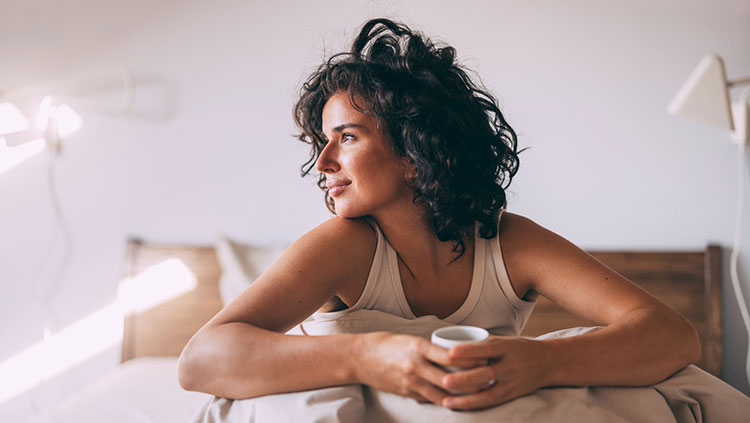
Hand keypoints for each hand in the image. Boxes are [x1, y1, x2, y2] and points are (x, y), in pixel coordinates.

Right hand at [354, 332, 486, 404]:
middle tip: (489, 380)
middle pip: (451, 378)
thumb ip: (430, 348)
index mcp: (418, 347)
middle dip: (472, 381)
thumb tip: (455, 353)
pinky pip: (430, 399)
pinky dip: (444, 400)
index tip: (485, 358)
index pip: (450, 355)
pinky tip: (457, 400)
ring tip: (478, 394)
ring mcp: (411, 382)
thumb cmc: (386, 344)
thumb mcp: (410, 339)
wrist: (359, 357)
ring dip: (462, 396)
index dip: (470, 359)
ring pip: (443, 394)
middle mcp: (416, 365)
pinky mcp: (407, 393)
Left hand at [439, 336, 549, 409]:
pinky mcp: (512, 395)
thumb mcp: (504, 341)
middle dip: (464, 379)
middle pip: (486, 374)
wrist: (548, 362)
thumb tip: (450, 344)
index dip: (469, 350)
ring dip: (466, 399)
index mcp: (506, 347)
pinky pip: (492, 402)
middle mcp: (510, 366)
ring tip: (446, 401)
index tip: (450, 352)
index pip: (486, 349)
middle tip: (444, 380)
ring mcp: (511, 382)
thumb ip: (482, 344)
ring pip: (488, 394)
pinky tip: (459, 407)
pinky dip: (475, 405)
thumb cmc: (518, 348)